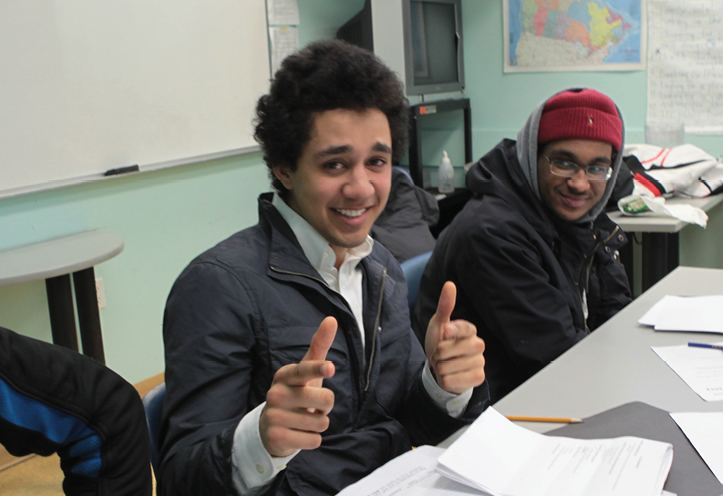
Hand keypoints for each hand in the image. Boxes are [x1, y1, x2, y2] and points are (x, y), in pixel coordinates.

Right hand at [260, 317, 336, 456]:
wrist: (270, 426)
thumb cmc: (296, 392)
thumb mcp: (306, 371)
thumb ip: (319, 345)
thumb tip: (331, 319)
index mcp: (285, 375)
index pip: (304, 370)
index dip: (318, 369)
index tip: (329, 367)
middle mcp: (276, 394)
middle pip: (326, 400)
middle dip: (326, 406)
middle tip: (312, 405)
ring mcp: (274, 416)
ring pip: (322, 422)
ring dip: (319, 423)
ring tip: (303, 419)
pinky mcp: (277, 438)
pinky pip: (314, 440)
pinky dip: (312, 439)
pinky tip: (298, 433)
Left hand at [425, 281, 485, 394]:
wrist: (442, 368)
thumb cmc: (441, 343)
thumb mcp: (439, 324)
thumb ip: (445, 306)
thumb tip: (449, 284)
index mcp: (470, 330)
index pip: (463, 328)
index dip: (451, 331)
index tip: (445, 332)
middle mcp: (478, 345)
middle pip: (448, 350)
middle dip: (437, 353)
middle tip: (440, 354)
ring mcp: (480, 362)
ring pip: (447, 367)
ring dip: (440, 368)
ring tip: (446, 365)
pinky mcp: (478, 378)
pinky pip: (450, 380)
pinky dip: (444, 380)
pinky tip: (451, 376)